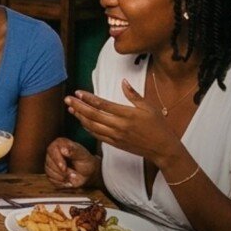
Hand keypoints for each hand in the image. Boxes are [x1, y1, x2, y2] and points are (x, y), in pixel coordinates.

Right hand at [44, 138, 99, 188]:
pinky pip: (51, 179)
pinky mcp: (50, 173)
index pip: (52, 150)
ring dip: (62, 177)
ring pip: (49, 172)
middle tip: (73, 174)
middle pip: (49, 163)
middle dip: (61, 172)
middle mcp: (53, 152)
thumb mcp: (83, 156)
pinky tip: (68, 181)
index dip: (57, 160)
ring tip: (72, 176)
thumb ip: (74, 152)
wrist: (88, 173)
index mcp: (60, 144)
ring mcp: (50, 163)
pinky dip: (61, 182)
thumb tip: (64, 150)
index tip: (64, 168)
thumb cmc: (86, 162)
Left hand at [65, 80, 181, 165]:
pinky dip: (88, 128)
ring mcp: (116, 136)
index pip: (103, 104)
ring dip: (80, 117)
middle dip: (78, 106)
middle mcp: (119, 126)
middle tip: (67, 99)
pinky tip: (82, 121)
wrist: (162, 148)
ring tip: (71, 109)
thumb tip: (123, 81)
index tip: (78, 92)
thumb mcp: (149, 107)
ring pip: (92, 126)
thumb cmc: (158, 126)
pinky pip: (97, 135)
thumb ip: (134, 95)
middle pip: (93, 115)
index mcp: (127, 114)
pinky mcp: (115, 143)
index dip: (88, 98)